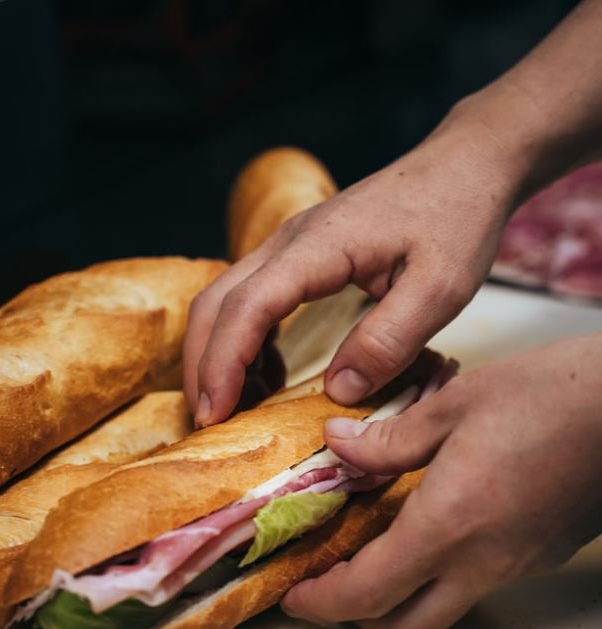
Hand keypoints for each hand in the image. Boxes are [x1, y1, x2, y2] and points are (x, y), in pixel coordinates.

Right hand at [184, 108, 520, 425]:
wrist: (465, 166)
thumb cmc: (457, 218)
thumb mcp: (439, 289)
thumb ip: (387, 341)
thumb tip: (337, 391)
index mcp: (317, 248)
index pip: (247, 308)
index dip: (223, 365)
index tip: (213, 414)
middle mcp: (290, 243)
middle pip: (216, 303)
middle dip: (203, 365)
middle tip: (210, 422)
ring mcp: (291, 246)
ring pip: (227, 300)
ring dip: (220, 353)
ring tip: (237, 407)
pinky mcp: (302, 255)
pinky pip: (254, 299)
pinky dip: (247, 341)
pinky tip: (270, 374)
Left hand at [281, 335, 601, 628]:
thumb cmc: (549, 395)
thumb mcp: (455, 404)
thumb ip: (388, 438)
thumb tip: (336, 443)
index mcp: (449, 524)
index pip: (367, 594)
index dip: (320, 604)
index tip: (292, 596)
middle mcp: (482, 562)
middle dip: (354, 619)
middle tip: (327, 584)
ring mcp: (516, 567)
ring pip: (441, 613)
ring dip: (397, 600)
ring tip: (372, 555)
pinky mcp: (540, 558)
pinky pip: (476, 585)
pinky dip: (438, 576)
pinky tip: (431, 530)